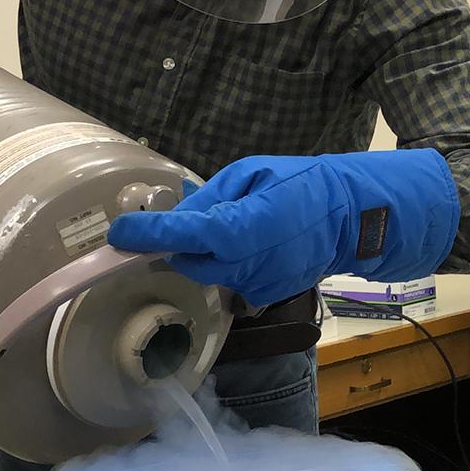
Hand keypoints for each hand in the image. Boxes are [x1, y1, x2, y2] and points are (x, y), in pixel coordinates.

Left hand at [108, 150, 460, 308]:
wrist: (349, 219)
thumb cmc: (299, 185)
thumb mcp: (249, 174)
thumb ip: (209, 199)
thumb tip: (171, 217)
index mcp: (244, 224)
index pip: (185, 234)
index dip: (147, 235)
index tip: (119, 233)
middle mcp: (248, 262)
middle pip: (188, 262)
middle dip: (177, 245)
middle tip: (183, 223)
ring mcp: (258, 285)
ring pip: (208, 275)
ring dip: (205, 256)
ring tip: (233, 229)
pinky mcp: (265, 296)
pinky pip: (230, 284)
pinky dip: (228, 267)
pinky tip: (251, 248)